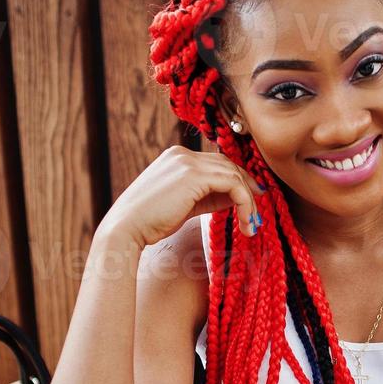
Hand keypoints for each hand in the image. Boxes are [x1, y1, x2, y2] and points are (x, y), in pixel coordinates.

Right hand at [97, 145, 265, 249]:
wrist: (126, 229)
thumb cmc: (150, 223)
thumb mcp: (184, 205)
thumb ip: (207, 196)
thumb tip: (235, 197)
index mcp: (178, 157)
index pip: (218, 164)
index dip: (238, 182)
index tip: (250, 202)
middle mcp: (183, 154)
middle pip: (228, 165)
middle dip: (248, 189)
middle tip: (256, 214)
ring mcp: (188, 162)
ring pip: (234, 174)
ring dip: (248, 201)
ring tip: (251, 225)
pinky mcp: (194, 176)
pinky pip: (233, 185)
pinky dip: (245, 203)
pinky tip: (245, 222)